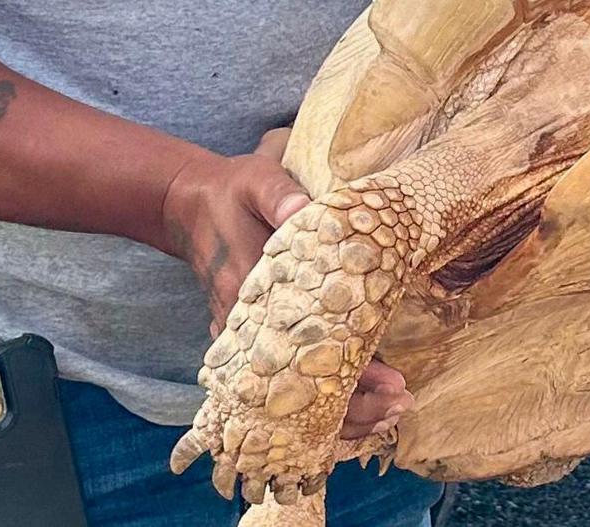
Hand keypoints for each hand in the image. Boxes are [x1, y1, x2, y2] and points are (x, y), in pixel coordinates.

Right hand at [158, 130, 411, 439]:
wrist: (187, 204)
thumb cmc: (230, 193)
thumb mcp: (255, 182)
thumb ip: (279, 195)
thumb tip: (305, 211)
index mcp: (252, 293)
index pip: (304, 353)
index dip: (350, 376)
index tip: (391, 383)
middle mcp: (246, 328)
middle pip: (299, 391)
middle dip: (353, 407)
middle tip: (401, 402)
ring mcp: (246, 338)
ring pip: (292, 394)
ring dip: (341, 407)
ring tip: (390, 407)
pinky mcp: (250, 336)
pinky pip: (286, 379)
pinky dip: (321, 393)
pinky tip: (359, 394)